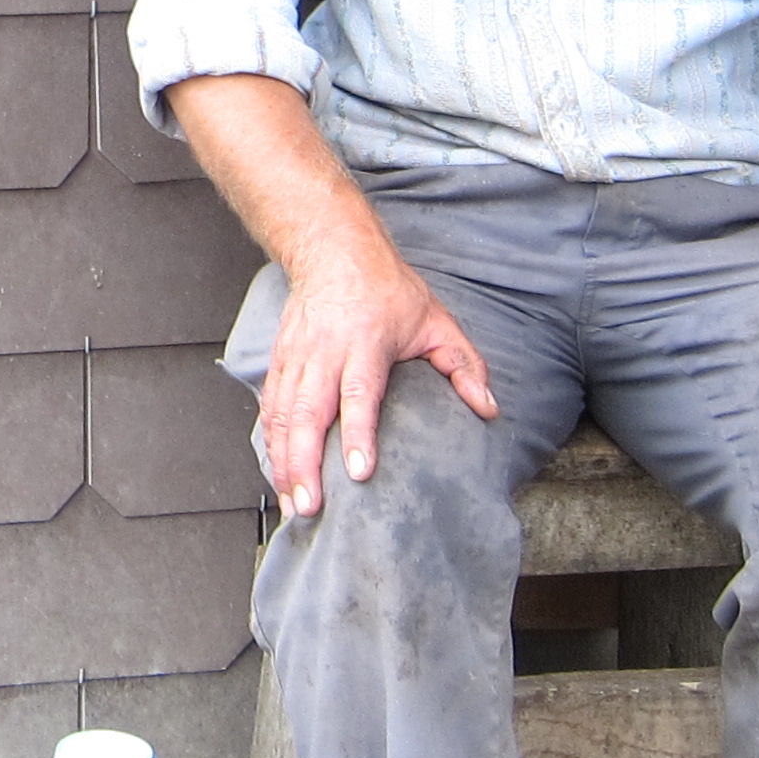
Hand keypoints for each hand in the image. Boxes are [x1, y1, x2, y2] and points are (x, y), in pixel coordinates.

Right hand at [257, 218, 500, 519]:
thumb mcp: (436, 319)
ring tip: (290, 503)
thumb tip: (488, 408)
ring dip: (283, 461)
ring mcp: (296, 357)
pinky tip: (275, 475)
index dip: (357, 435)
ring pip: (282, 416)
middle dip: (305, 463)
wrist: (333, 251)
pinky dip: (269, 444)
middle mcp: (324, 352)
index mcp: (365, 342)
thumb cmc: (387, 289)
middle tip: (309, 506)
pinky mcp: (279, 362)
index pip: (358, 394)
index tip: (358, 472)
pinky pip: (269, 409)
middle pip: (308, 413)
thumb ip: (464, 364)